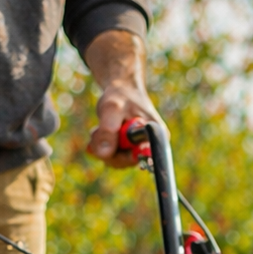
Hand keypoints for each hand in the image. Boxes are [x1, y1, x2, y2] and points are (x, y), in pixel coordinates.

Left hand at [84, 30, 161, 168]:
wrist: (121, 91)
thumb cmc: (120, 96)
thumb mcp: (111, 108)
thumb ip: (107, 130)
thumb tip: (104, 154)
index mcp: (156, 135)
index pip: (142, 159)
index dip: (124, 156)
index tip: (109, 145)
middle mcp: (151, 146)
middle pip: (126, 162)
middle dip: (108, 148)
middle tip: (96, 130)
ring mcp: (140, 150)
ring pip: (117, 161)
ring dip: (103, 147)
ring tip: (98, 128)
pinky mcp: (130, 151)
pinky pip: (113, 158)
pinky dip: (102, 148)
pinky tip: (99, 134)